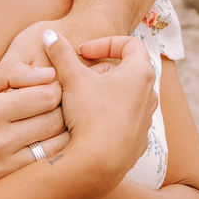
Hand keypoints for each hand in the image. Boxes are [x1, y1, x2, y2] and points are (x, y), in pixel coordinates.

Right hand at [0, 60, 69, 198]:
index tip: (51, 84)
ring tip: (53, 122)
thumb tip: (46, 72)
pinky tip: (45, 144)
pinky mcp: (7, 187)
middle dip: (63, 107)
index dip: (55, 86)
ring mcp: (3, 169)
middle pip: (56, 119)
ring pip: (58, 146)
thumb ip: (5, 73)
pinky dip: (54, 154)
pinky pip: (46, 168)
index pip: (45, 95)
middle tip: (58, 102)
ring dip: (63, 131)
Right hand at [43, 31, 157, 190]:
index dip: (104, 43)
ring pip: (124, 96)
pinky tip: (86, 123)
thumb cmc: (91, 116)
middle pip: (126, 70)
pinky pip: (122, 119)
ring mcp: (145, 120)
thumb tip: (49, 34)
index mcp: (140, 74)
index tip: (83, 53)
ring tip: (79, 99)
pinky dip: (106, 114)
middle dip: (98, 69)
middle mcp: (149, 95)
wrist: (99, 163)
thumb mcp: (71, 77)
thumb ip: (61, 53)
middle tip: (76, 77)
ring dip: (102, 92)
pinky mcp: (137, 140)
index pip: (130, 44)